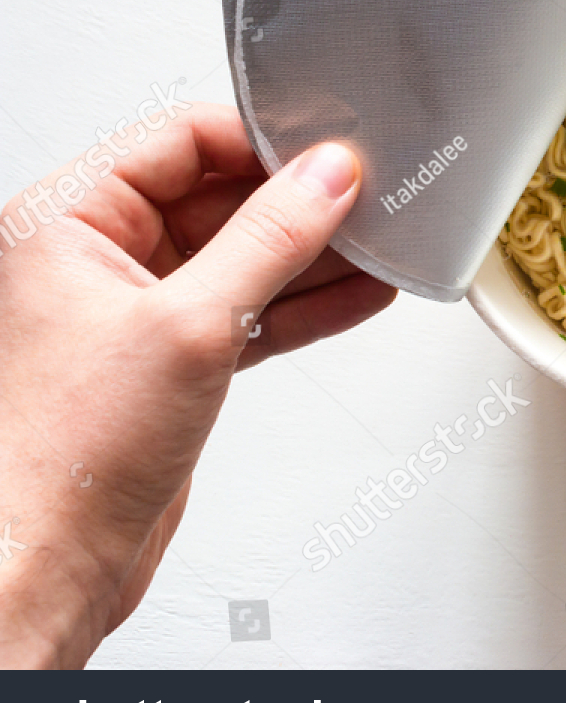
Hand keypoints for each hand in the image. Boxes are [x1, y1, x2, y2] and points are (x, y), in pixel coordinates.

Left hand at [0, 103, 394, 666]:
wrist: (46, 563)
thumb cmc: (60, 455)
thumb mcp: (189, 324)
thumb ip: (268, 239)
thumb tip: (325, 177)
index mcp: (67, 221)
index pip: (181, 140)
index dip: (261, 142)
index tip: (330, 153)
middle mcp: (97, 257)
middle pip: (220, 196)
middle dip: (299, 203)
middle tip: (370, 201)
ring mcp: (138, 310)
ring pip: (244, 257)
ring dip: (315, 257)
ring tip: (381, 246)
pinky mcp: (174, 360)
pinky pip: (251, 310)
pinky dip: (304, 305)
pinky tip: (356, 294)